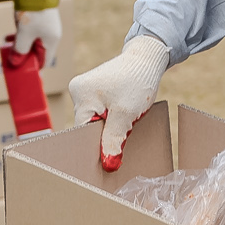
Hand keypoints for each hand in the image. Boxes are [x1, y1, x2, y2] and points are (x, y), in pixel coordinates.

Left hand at [11, 6, 62, 65]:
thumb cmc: (32, 14)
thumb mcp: (24, 34)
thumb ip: (20, 50)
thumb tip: (15, 63)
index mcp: (51, 41)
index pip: (44, 61)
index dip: (32, 67)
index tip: (19, 70)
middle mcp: (51, 34)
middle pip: (37, 52)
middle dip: (23, 55)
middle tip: (9, 59)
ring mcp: (45, 26)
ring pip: (32, 41)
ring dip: (20, 45)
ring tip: (7, 47)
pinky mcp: (39, 18)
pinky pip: (30, 32)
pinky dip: (21, 35)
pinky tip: (10, 36)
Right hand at [67, 35, 169, 170]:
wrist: (147, 59)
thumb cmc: (137, 82)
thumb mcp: (126, 114)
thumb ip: (114, 140)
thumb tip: (108, 165)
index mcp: (81, 94)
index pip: (82, 131)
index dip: (97, 144)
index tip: (112, 155)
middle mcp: (77, 90)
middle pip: (88, 126)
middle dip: (105, 133)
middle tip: (124, 133)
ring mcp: (84, 89)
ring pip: (94, 119)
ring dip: (110, 125)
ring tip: (126, 118)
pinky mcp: (93, 90)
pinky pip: (98, 111)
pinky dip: (111, 116)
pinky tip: (122, 113)